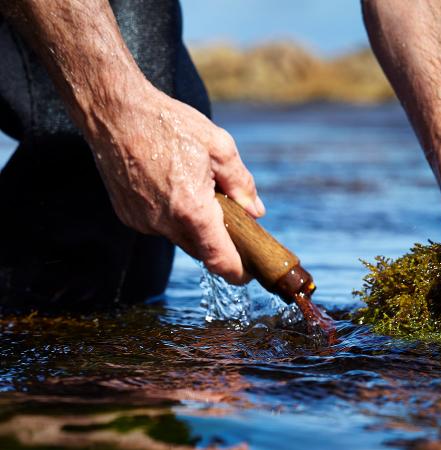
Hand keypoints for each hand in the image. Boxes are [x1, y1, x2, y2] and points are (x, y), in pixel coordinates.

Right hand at [85, 83, 264, 283]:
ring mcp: (143, 223)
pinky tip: (172, 189)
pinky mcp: (129, 217)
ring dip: (195, 228)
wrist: (114, 112)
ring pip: (181, 239)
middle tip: (233, 223)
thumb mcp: (219, 147)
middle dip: (220, 244)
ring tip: (198, 193)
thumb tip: (255, 212)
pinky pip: (159, 227)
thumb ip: (242, 184)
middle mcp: (164, 223)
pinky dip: (173, 218)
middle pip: (202, 251)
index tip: (248, 273)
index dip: (237, 272)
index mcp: (192, 209)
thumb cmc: (168, 124)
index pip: (219, 260)